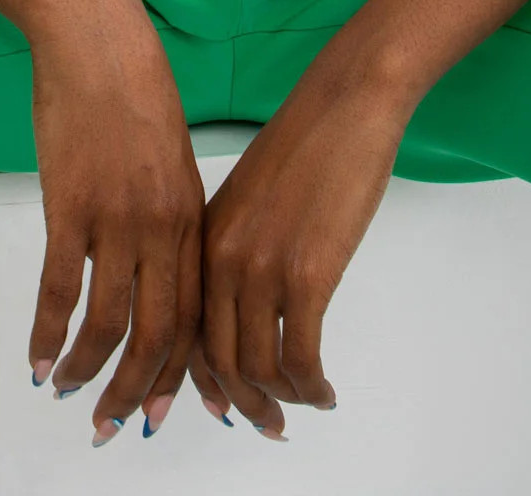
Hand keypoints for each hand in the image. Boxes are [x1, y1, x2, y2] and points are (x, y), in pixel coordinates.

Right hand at [24, 0, 205, 447]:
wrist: (96, 32)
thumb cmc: (129, 82)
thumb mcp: (168, 149)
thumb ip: (167, 206)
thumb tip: (159, 255)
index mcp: (190, 212)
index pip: (194, 312)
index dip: (183, 369)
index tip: (172, 409)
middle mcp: (162, 224)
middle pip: (159, 331)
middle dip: (139, 390)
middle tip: (118, 427)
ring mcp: (118, 216)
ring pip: (111, 322)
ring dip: (91, 372)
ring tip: (71, 396)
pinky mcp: (72, 203)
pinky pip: (61, 289)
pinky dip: (49, 334)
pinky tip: (38, 360)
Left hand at [184, 73, 410, 439]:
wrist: (344, 104)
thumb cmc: (308, 141)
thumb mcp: (251, 195)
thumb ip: (237, 244)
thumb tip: (246, 300)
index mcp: (204, 237)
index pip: (187, 328)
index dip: (196, 380)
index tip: (213, 409)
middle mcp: (223, 259)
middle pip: (218, 360)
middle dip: (240, 405)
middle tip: (267, 426)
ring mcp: (262, 269)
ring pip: (258, 367)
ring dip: (281, 400)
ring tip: (303, 405)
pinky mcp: (307, 275)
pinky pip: (301, 358)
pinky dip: (312, 388)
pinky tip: (326, 392)